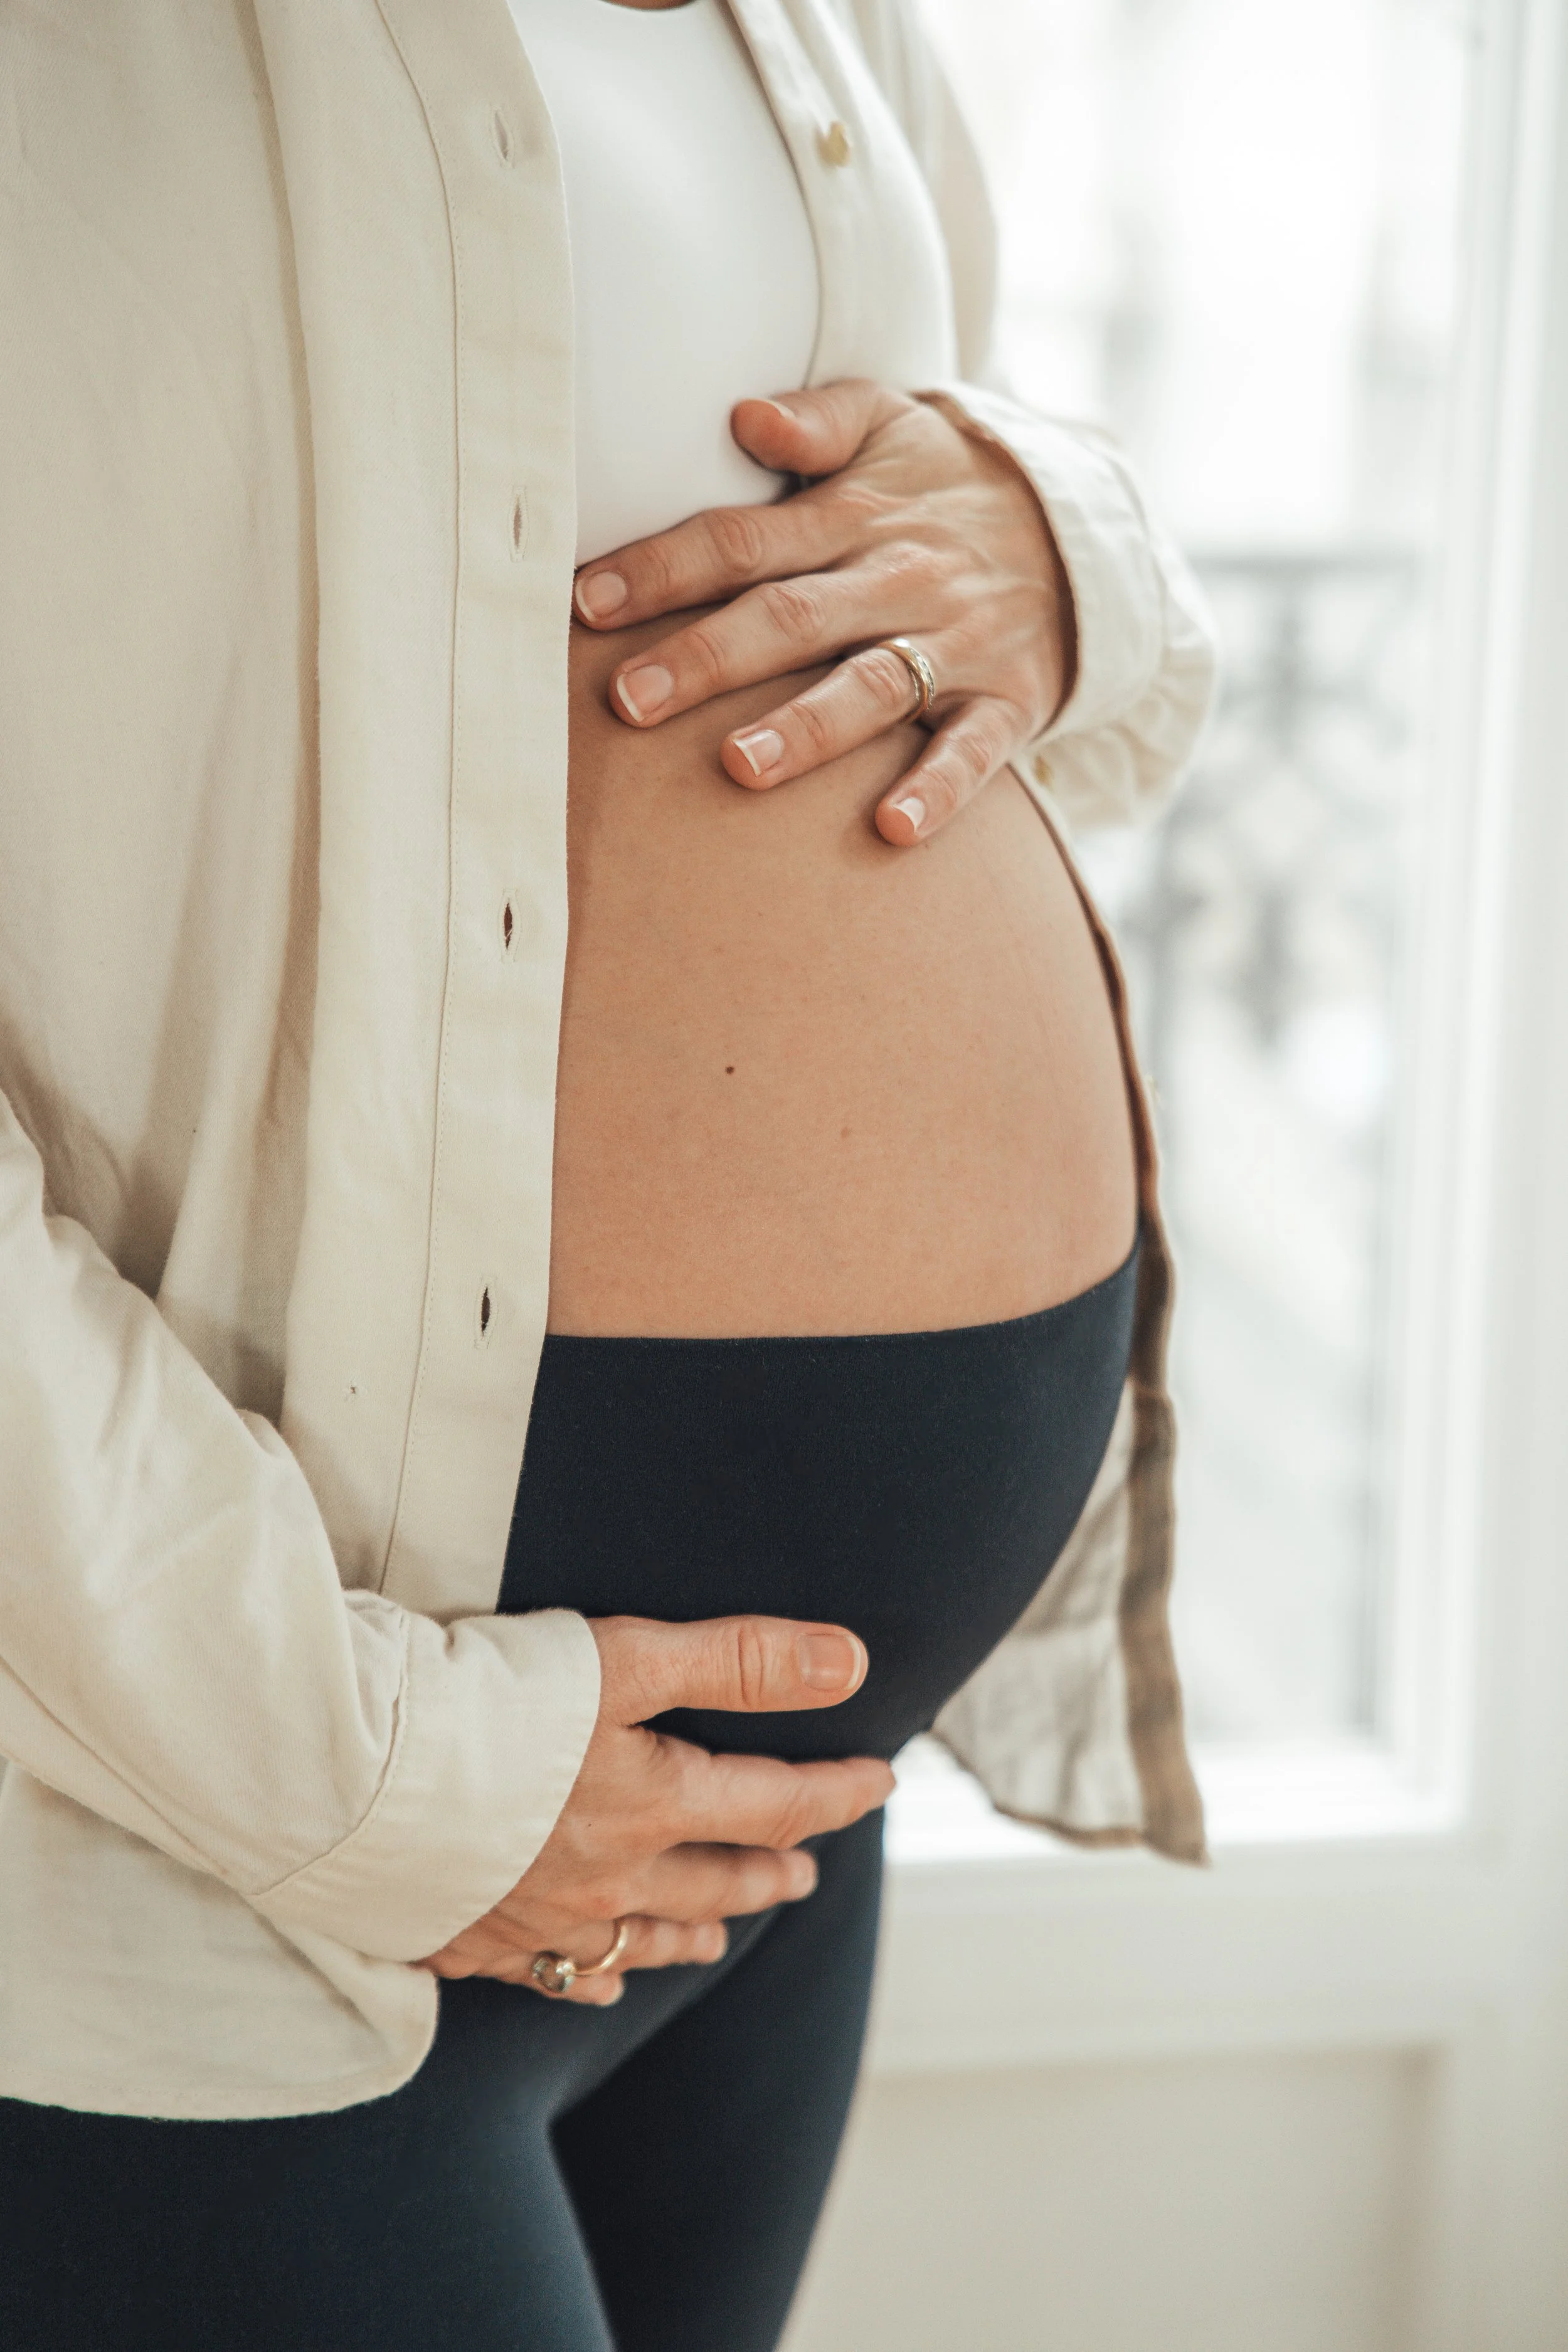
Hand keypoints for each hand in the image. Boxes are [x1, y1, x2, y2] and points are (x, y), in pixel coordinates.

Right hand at [419, 1615, 892, 2005]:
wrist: (349, 1770)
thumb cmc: (486, 1699)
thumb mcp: (627, 1656)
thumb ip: (741, 1660)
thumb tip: (851, 1661)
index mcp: (654, 1806)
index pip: (777, 1804)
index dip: (837, 1792)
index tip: (879, 1781)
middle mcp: (608, 1878)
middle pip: (715, 1885)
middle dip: (769, 1871)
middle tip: (803, 1870)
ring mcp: (537, 1918)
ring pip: (641, 1941)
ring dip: (693, 1933)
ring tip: (721, 1933)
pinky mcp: (467, 1937)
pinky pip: (551, 1975)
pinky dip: (589, 1977)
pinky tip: (597, 1979)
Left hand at [571, 380, 1075, 846]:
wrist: (1083, 533)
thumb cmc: (949, 484)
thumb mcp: (893, 422)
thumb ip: (816, 419)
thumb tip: (742, 414)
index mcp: (854, 517)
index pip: (743, 541)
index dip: (664, 568)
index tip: (586, 602)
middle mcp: (898, 581)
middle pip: (791, 618)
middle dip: (709, 658)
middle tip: (629, 701)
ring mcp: (955, 645)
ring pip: (873, 687)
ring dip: (807, 727)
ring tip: (740, 766)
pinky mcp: (1006, 703)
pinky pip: (971, 753)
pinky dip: (935, 791)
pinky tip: (888, 828)